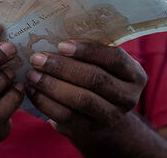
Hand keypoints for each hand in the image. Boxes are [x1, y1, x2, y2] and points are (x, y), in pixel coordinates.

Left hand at [26, 40, 145, 142]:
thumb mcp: (103, 64)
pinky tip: (33, 91)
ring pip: (80, 99)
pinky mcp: (90, 130)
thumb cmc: (98, 78)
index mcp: (135, 75)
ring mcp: (110, 117)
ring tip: (32, 74)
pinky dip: (46, 102)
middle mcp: (128, 98)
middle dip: (63, 67)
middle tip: (38, 58)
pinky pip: (66, 116)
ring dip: (52, 85)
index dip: (88, 50)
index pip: (114, 58)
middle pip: (95, 79)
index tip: (61, 44)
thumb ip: (89, 51)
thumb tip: (56, 36)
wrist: (102, 119)